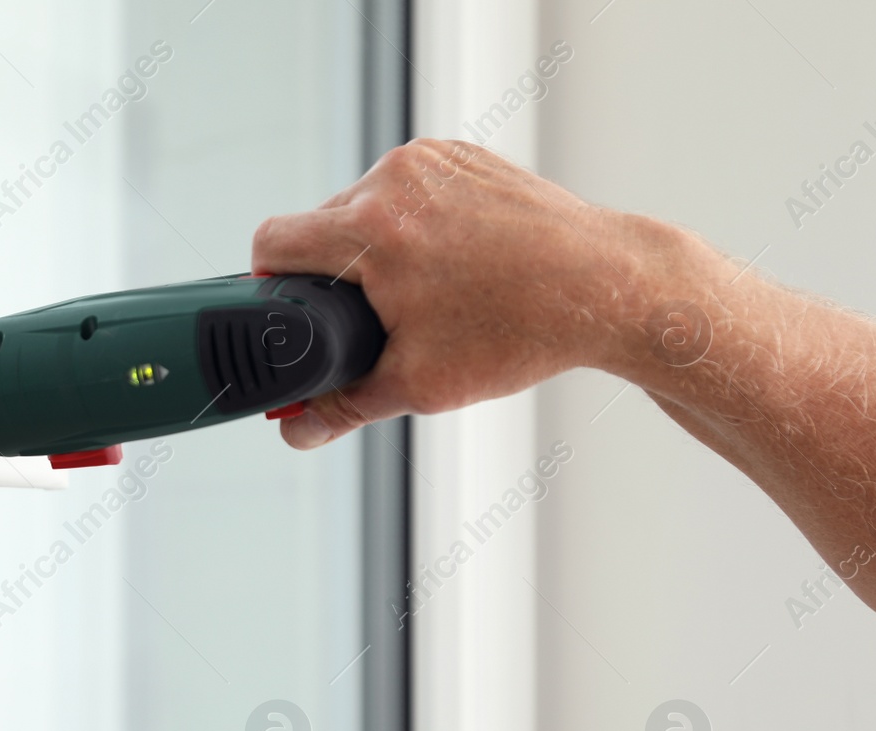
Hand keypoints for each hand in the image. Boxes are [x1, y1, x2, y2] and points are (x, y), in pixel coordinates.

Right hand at [252, 138, 708, 447]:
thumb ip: (342, 407)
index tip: (288, 309)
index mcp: (370, 230)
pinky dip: (413, 223)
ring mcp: (431, 161)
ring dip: (371, 247)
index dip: (268, 282)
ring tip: (420, 292)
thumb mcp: (419, 385)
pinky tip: (447, 262)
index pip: (271, 240)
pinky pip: (407, 188)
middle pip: (318, 225)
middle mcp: (394, 182)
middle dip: (331, 274)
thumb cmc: (522, 331)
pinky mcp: (461, 155)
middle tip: (371, 318)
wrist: (607, 286)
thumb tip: (297, 430)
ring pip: (362, 205)